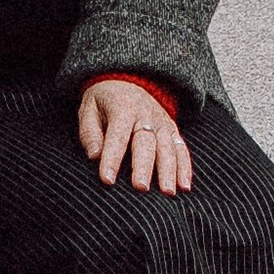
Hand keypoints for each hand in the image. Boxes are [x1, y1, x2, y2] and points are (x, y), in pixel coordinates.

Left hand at [77, 77, 192, 196]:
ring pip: (168, 147)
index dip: (112, 158)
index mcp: (122, 108)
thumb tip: (95, 156)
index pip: (117, 135)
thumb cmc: (103, 102)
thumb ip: (90, 133)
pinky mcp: (172, 130)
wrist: (126, 81)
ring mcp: (162, 122)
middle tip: (141, 188)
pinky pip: (181, 149)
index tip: (107, 180)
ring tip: (167, 193)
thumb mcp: (89, 109)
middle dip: (144, 166)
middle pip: (146, 142)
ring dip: (169, 171)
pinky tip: (184, 187)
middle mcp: (146, 114)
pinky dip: (185, 168)